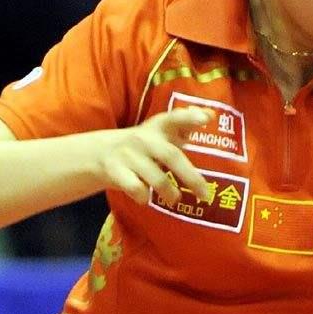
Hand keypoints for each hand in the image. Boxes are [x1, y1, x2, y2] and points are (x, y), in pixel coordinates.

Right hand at [96, 106, 212, 206]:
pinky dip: (144, 197)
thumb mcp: (161, 132)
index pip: (175, 118)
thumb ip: (186, 123)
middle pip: (171, 156)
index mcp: (158, 127)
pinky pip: (136, 189)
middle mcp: (144, 139)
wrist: (100, 153)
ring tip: (174, 199)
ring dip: (169, 192)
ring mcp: (129, 155)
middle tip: (205, 195)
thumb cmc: (143, 144)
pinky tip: (145, 198)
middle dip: (191, 178)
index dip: (191, 117)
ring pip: (156, 178)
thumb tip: (212, 114)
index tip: (207, 119)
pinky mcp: (115, 172)